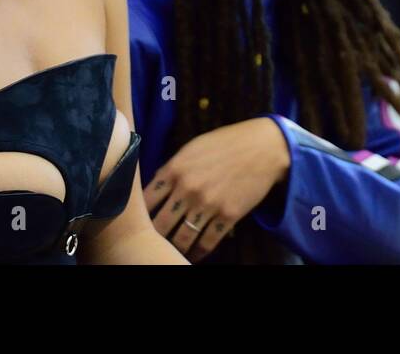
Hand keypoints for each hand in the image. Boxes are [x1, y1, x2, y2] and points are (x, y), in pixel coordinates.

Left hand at [143, 117, 288, 260]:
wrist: (264, 147)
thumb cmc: (226, 143)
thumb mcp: (193, 148)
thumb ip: (172, 168)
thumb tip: (155, 188)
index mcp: (175, 169)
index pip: (144, 201)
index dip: (137, 215)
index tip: (135, 224)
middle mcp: (188, 189)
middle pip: (159, 225)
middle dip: (152, 237)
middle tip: (149, 243)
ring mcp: (208, 204)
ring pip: (181, 239)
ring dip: (174, 249)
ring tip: (169, 253)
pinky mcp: (228, 216)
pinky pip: (207, 243)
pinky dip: (198, 253)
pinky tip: (193, 256)